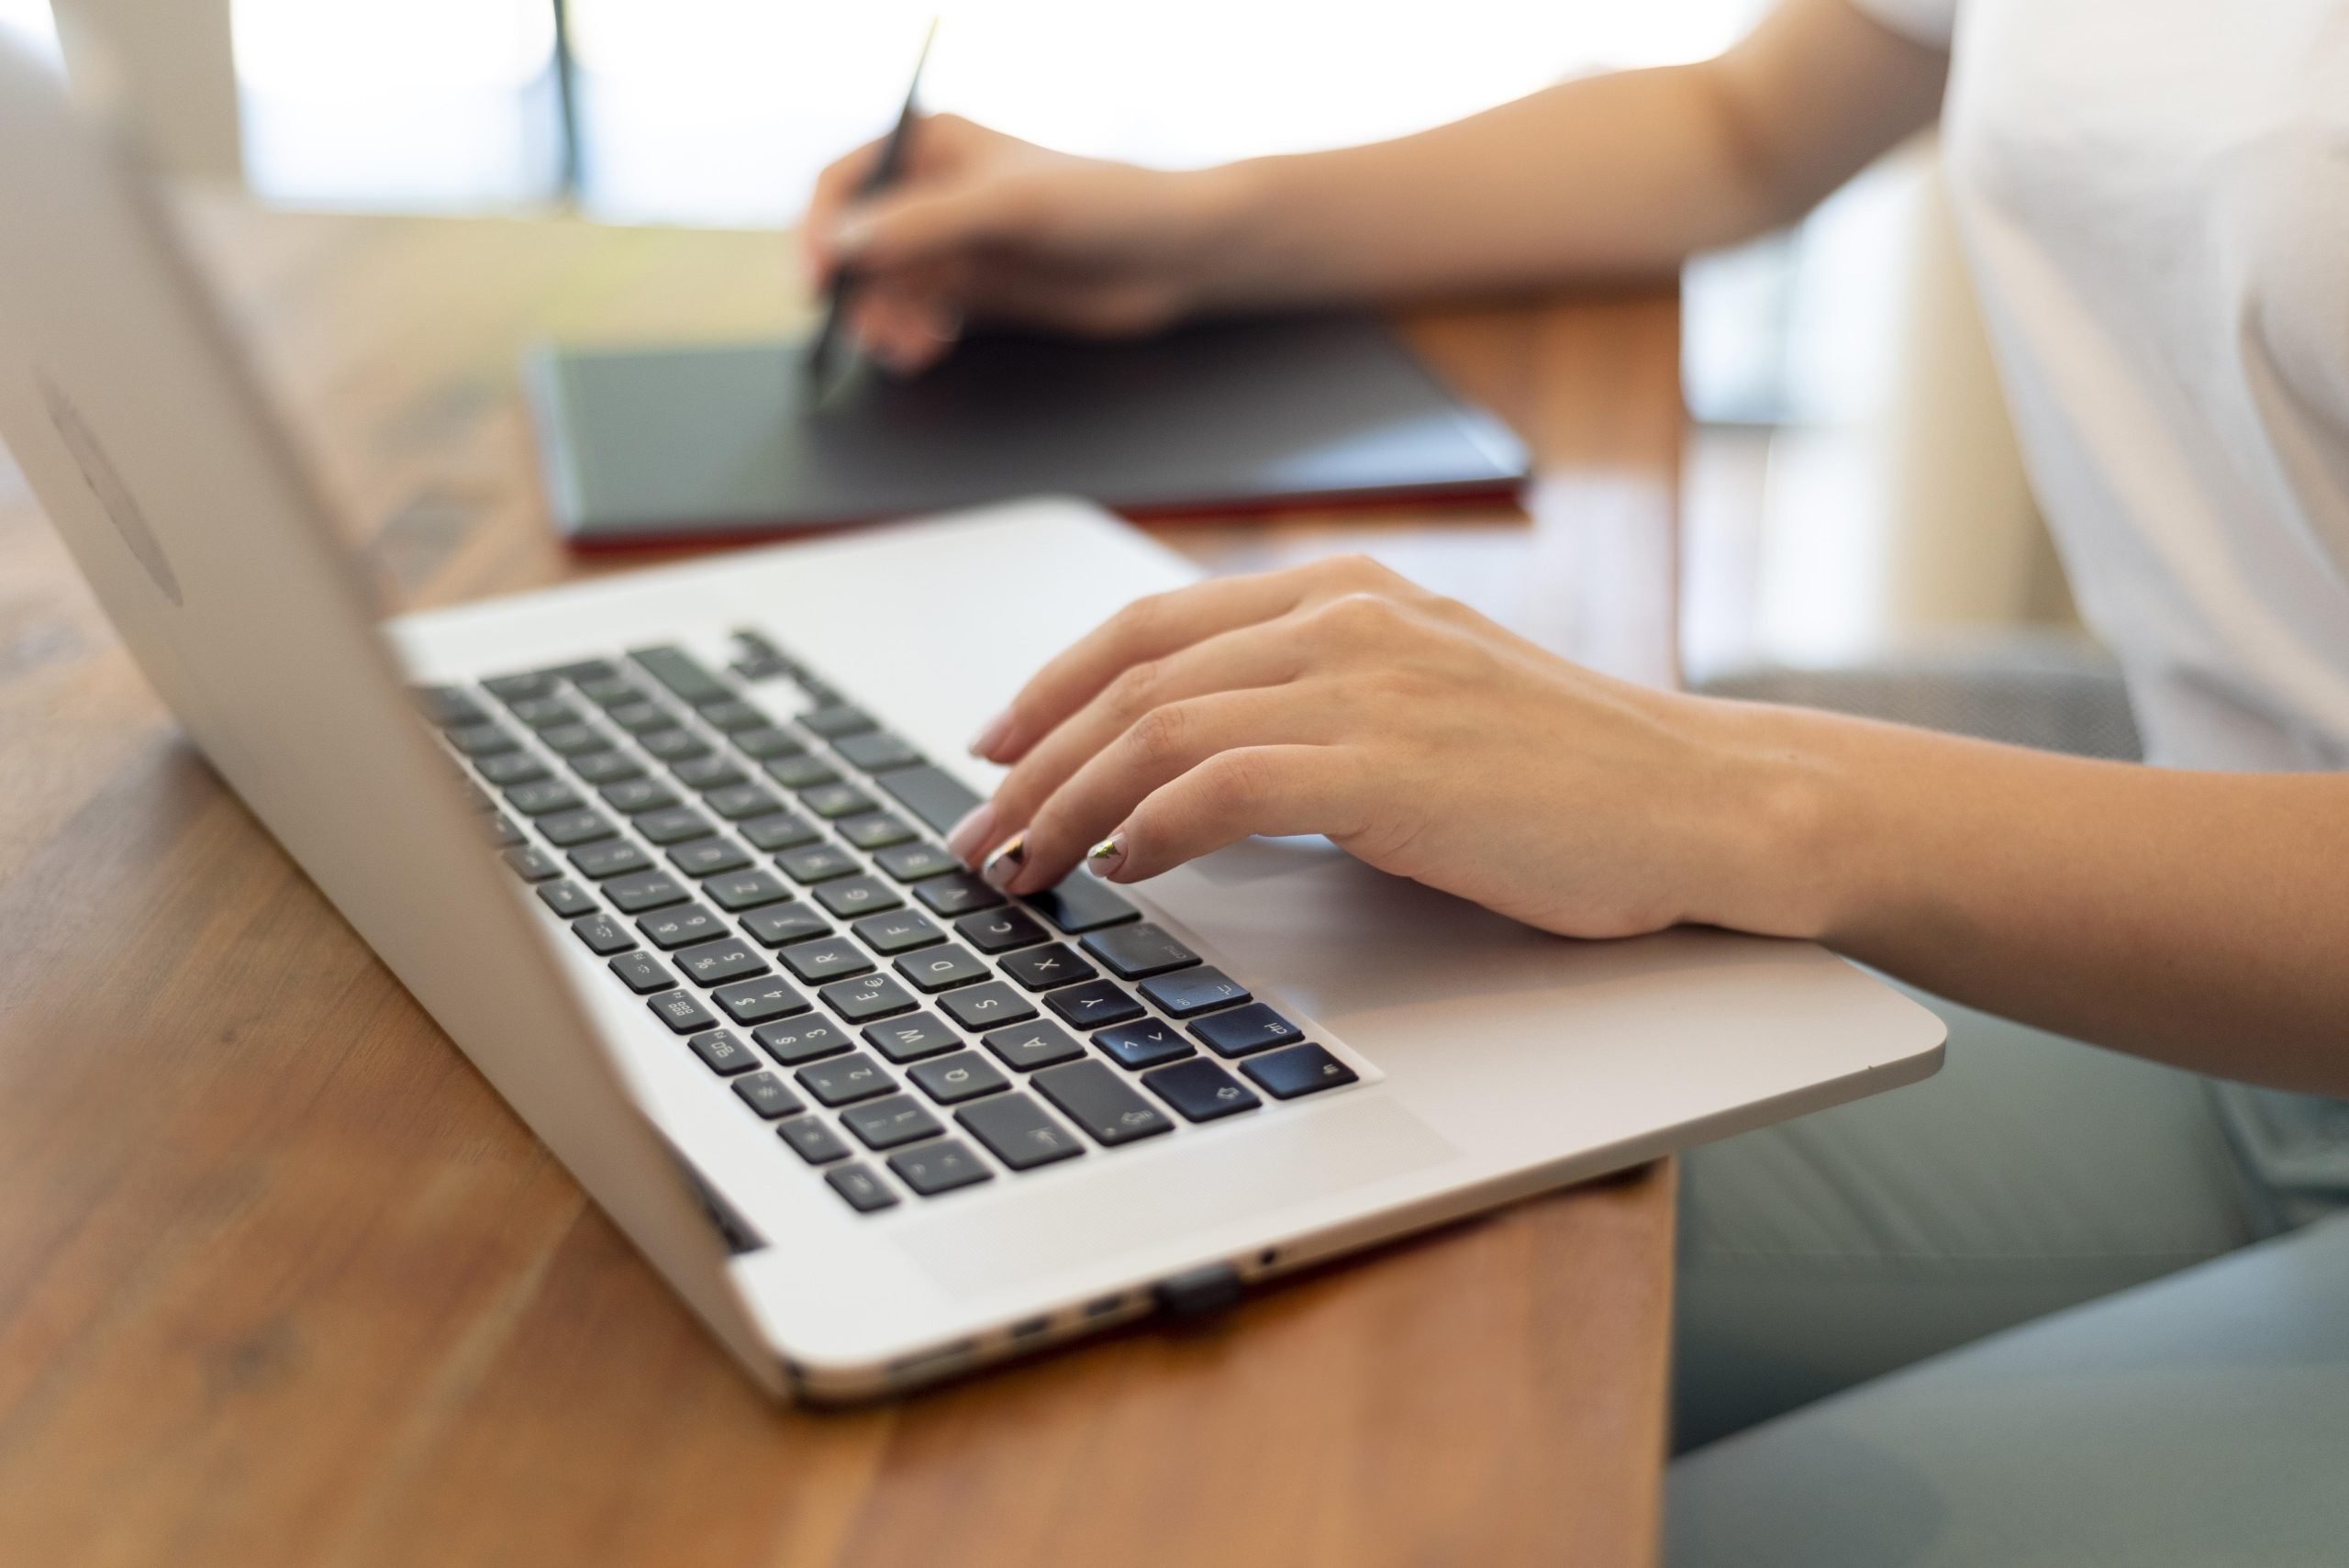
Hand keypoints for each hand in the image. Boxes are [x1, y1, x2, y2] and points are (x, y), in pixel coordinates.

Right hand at [803, 114, 1238, 372]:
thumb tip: (840, 244)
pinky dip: (911, 337)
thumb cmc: (1106, 204)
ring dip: (883, 321)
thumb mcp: (1007, 207)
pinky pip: (918, 318)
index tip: (814, 280)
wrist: (1176, 256)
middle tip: (873, 330)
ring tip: (910, 346)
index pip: (846, 184)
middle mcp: (936, 195)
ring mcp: (956, 247)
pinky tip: (926, 348)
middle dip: (857, 291)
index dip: (819, 230)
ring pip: (885, 290)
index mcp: (933, 146)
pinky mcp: (978, 294)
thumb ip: (922, 224)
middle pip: (857, 247)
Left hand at [944, 556, 1807, 941]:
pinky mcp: (1390, 763)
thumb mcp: (1431, 700)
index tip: (994, 742)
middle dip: (1033, 758)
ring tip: (1019, 868)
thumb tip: (1193, 769)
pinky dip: (1153, 827)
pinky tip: (1124, 869)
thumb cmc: (1574, 775)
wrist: (1708, 802)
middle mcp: (1346, 618)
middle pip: (1133, 674)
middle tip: (975, 831)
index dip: (1052, 683)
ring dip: (1067, 803)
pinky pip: (1224, 784)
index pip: (1153, 624)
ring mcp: (1369, 682)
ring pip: (1158, 727)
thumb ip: (1320, 702)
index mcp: (1350, 592)